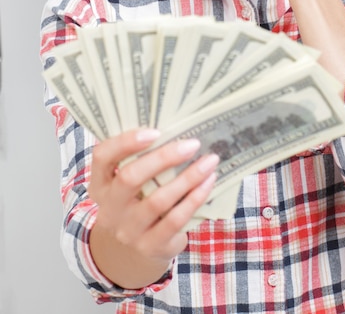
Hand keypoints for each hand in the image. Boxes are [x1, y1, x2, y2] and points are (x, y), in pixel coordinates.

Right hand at [88, 128, 218, 287]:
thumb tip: (178, 129)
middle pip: (129, 178)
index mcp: (100, 184)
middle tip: (192, 144)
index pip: (103, 157)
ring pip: (157, 201)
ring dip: (187, 178)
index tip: (155, 131)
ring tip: (209, 161)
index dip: (125, 142)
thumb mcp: (129, 183)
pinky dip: (194, 198)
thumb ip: (141, 160)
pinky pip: (175, 220)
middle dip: (163, 158)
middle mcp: (109, 208)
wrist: (135, 251)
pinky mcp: (150, 246)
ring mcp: (128, 230)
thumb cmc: (138, 202)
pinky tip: (208, 183)